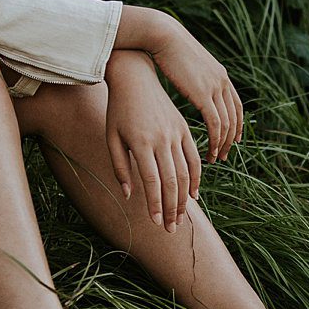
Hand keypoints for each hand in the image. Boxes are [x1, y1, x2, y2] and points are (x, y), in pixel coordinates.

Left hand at [103, 51, 197, 231]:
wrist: (136, 78)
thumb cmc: (118, 110)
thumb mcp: (112, 138)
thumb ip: (120, 167)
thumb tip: (130, 195)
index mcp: (141, 142)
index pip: (152, 181)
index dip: (155, 204)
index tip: (156, 223)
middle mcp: (161, 139)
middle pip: (172, 181)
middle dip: (172, 208)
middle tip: (171, 229)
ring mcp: (176, 133)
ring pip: (186, 172)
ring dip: (184, 198)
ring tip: (181, 217)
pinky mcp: (184, 129)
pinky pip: (194, 158)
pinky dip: (196, 178)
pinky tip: (193, 195)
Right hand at [145, 21, 243, 163]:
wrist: (164, 36)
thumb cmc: (169, 49)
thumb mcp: (188, 65)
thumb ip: (195, 77)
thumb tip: (192, 84)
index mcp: (221, 75)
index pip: (236, 106)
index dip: (237, 124)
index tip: (234, 140)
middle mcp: (223, 82)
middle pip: (234, 117)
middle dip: (231, 139)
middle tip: (225, 155)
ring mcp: (215, 88)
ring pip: (227, 124)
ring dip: (223, 144)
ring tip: (216, 158)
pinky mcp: (204, 94)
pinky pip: (215, 123)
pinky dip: (215, 140)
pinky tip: (209, 151)